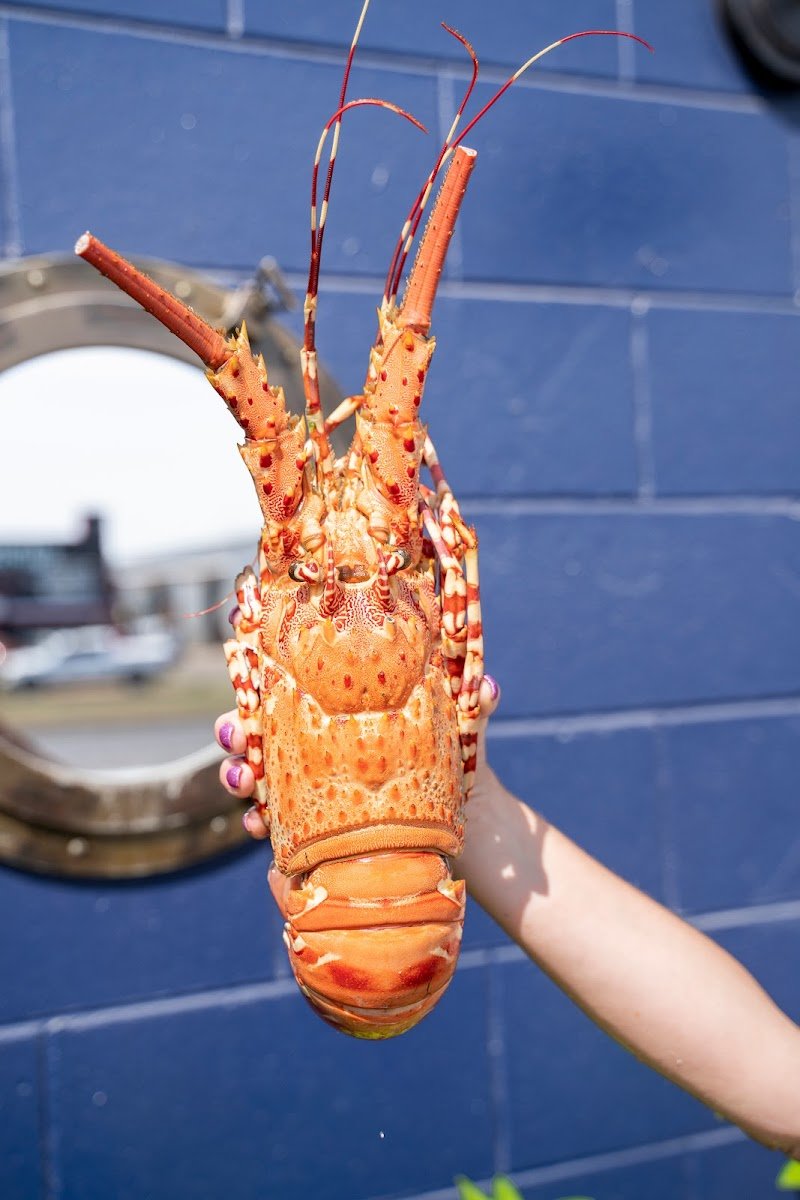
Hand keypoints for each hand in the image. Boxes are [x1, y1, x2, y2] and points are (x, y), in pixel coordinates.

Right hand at [214, 674, 501, 904]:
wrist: (474, 828)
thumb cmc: (461, 761)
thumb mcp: (464, 730)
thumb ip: (474, 707)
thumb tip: (487, 686)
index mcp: (346, 709)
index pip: (294, 684)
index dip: (261, 674)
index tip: (243, 663)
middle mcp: (323, 744)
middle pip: (263, 729)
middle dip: (236, 729)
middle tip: (233, 733)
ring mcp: (316, 785)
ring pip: (259, 775)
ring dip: (237, 775)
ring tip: (240, 782)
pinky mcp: (318, 827)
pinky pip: (276, 824)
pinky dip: (259, 823)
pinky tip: (256, 827)